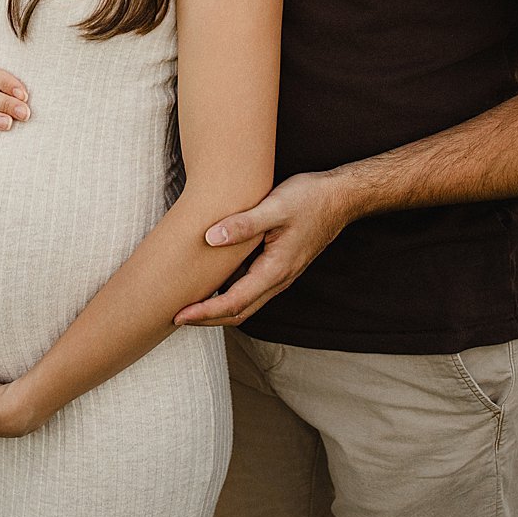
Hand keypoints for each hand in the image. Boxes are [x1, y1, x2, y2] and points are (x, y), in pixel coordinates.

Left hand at [173, 172, 355, 326]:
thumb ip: (243, 224)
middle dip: (207, 318)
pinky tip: (214, 281)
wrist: (341, 197)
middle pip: (239, 312)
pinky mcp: (280, 265)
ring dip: (218, 309)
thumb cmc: (310, 199)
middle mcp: (279, 279)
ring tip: (190, 303)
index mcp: (275, 270)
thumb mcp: (275, 206)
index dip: (204, 312)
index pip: (234, 302)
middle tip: (176, 316)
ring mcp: (281, 274)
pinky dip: (230, 294)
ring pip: (246, 303)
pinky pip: (252, 289)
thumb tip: (210, 238)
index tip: (179, 315)